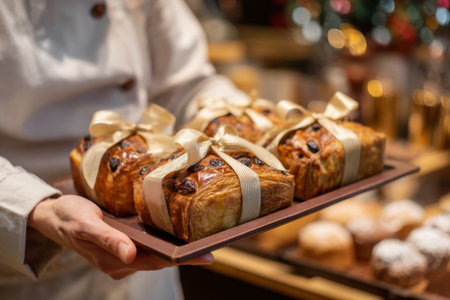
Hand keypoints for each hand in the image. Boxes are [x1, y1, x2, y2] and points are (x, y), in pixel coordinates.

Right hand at [28, 195, 212, 279]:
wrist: (52, 214)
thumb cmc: (69, 217)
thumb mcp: (87, 225)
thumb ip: (109, 240)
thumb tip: (132, 257)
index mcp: (114, 261)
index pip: (156, 262)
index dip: (181, 260)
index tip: (205, 256)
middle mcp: (122, 262)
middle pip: (159, 260)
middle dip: (185, 255)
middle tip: (211, 246)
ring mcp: (122, 255)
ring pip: (155, 254)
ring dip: (176, 248)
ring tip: (200, 239)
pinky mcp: (122, 245)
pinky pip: (147, 246)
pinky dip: (163, 240)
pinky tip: (176, 232)